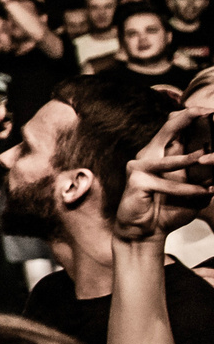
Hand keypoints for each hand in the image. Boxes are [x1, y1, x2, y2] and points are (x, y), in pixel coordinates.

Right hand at [112, 111, 211, 243]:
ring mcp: (139, 167)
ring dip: (191, 160)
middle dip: (187, 119)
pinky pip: (168, 184)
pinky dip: (188, 190)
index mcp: (160, 154)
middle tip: (206, 112)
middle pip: (167, 130)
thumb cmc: (168, 210)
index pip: (174, 128)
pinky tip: (204, 193)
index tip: (210, 111)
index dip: (189, 116)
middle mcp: (148, 155)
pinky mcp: (137, 182)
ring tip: (208, 159)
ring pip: (171, 159)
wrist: (145, 232)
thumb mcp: (192, 189)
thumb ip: (202, 175)